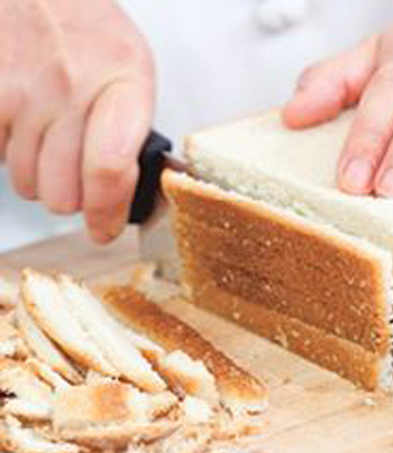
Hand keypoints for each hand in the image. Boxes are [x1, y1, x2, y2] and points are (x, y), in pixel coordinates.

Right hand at [0, 0, 153, 242]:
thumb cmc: (92, 38)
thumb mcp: (134, 74)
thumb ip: (135, 133)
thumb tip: (135, 196)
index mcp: (123, 85)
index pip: (109, 170)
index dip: (106, 213)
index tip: (105, 229)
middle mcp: (71, 89)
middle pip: (63, 193)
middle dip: (74, 198)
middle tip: (80, 179)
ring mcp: (22, 94)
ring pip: (29, 185)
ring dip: (43, 177)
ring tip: (54, 142)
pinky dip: (12, 155)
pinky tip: (28, 129)